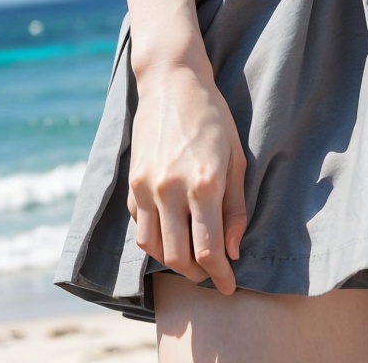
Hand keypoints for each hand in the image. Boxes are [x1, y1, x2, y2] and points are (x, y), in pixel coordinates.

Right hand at [126, 56, 247, 295]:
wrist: (172, 81)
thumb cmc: (212, 117)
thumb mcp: (235, 158)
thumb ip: (235, 207)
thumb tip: (233, 251)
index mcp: (204, 183)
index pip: (209, 250)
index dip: (221, 275)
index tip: (229, 286)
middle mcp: (171, 189)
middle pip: (178, 258)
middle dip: (198, 274)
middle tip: (212, 273)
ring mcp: (146, 186)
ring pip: (154, 248)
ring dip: (173, 262)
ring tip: (191, 259)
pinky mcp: (132, 182)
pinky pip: (139, 227)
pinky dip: (155, 240)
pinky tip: (172, 233)